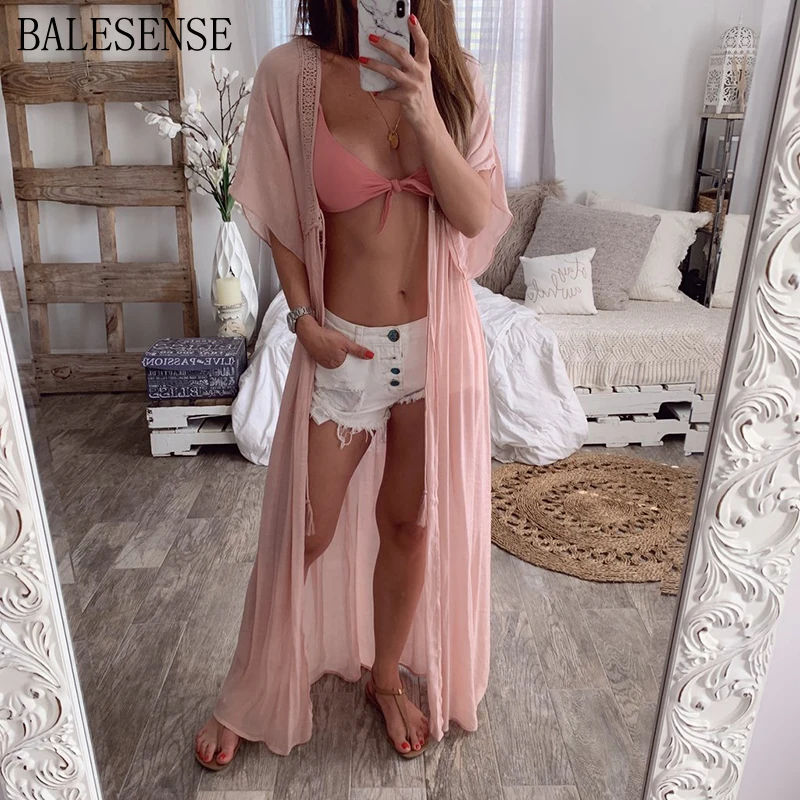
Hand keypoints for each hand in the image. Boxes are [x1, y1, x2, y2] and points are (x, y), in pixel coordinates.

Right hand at [296, 316, 373, 367]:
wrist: (309, 332)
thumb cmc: (327, 337)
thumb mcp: (346, 343)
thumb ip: (358, 350)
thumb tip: (371, 356)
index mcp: (338, 365)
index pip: (350, 367)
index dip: (355, 362)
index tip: (360, 359)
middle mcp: (330, 366)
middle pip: (342, 365)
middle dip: (347, 360)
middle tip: (349, 352)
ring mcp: (323, 362)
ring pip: (335, 361)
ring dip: (338, 357)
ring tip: (340, 350)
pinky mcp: (318, 357)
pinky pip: (327, 358)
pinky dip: (331, 354)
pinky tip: (331, 349)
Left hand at [359, 15, 438, 132]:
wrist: (427, 119)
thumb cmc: (420, 96)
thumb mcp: (420, 77)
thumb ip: (410, 65)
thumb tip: (390, 53)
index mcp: (424, 65)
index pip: (423, 43)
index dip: (417, 30)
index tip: (410, 17)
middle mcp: (420, 73)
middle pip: (401, 53)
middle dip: (384, 44)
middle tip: (371, 38)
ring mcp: (413, 86)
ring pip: (390, 71)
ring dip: (374, 65)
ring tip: (362, 60)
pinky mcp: (406, 99)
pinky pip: (388, 93)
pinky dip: (379, 93)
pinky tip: (374, 92)